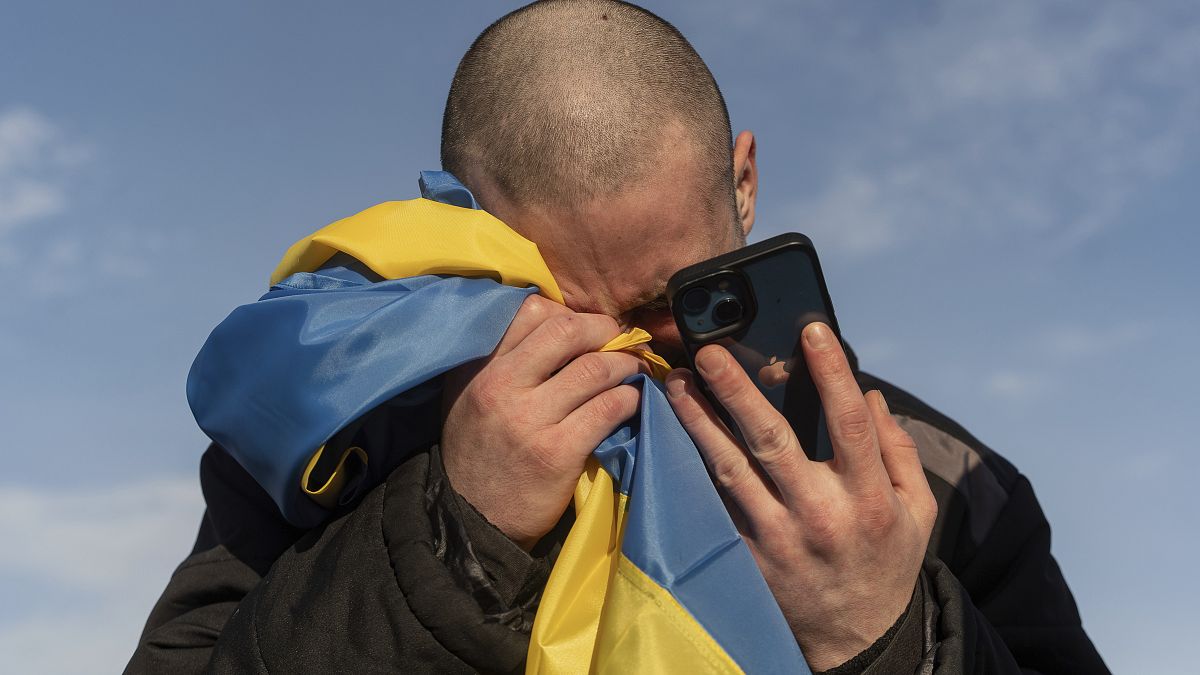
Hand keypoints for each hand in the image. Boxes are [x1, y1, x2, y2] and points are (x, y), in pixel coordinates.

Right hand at [440, 295, 645, 549]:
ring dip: (626, 365)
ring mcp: (529, 419)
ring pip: (596, 368)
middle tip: (621, 341)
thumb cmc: (478, 451)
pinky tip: (630, 403)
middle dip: (605, 330)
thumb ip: (502, 356)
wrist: (472, 519)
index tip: (588, 330)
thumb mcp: (470, 393)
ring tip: (633, 370)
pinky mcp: (557, 452)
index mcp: (479, 365)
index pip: (532, 310)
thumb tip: (557, 319)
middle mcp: (499, 385)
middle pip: (568, 329)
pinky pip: (609, 408)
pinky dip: (629, 400)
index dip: (571, 313)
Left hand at [664, 323, 936, 670]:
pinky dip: (691, 464)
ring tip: (677, 382)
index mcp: (867, 497)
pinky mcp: (746, 555)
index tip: (811, 329)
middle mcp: (819, 514)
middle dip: (737, 391)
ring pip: (729, 468)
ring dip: (699, 421)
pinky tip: (673, 432)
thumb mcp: (916, 511)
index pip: (849, 423)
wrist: (855, 640)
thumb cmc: (886, 563)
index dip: (831, 373)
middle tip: (709, 350)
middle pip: (771, 441)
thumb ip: (898, 451)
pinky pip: (714, 502)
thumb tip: (872, 396)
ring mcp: (777, 538)